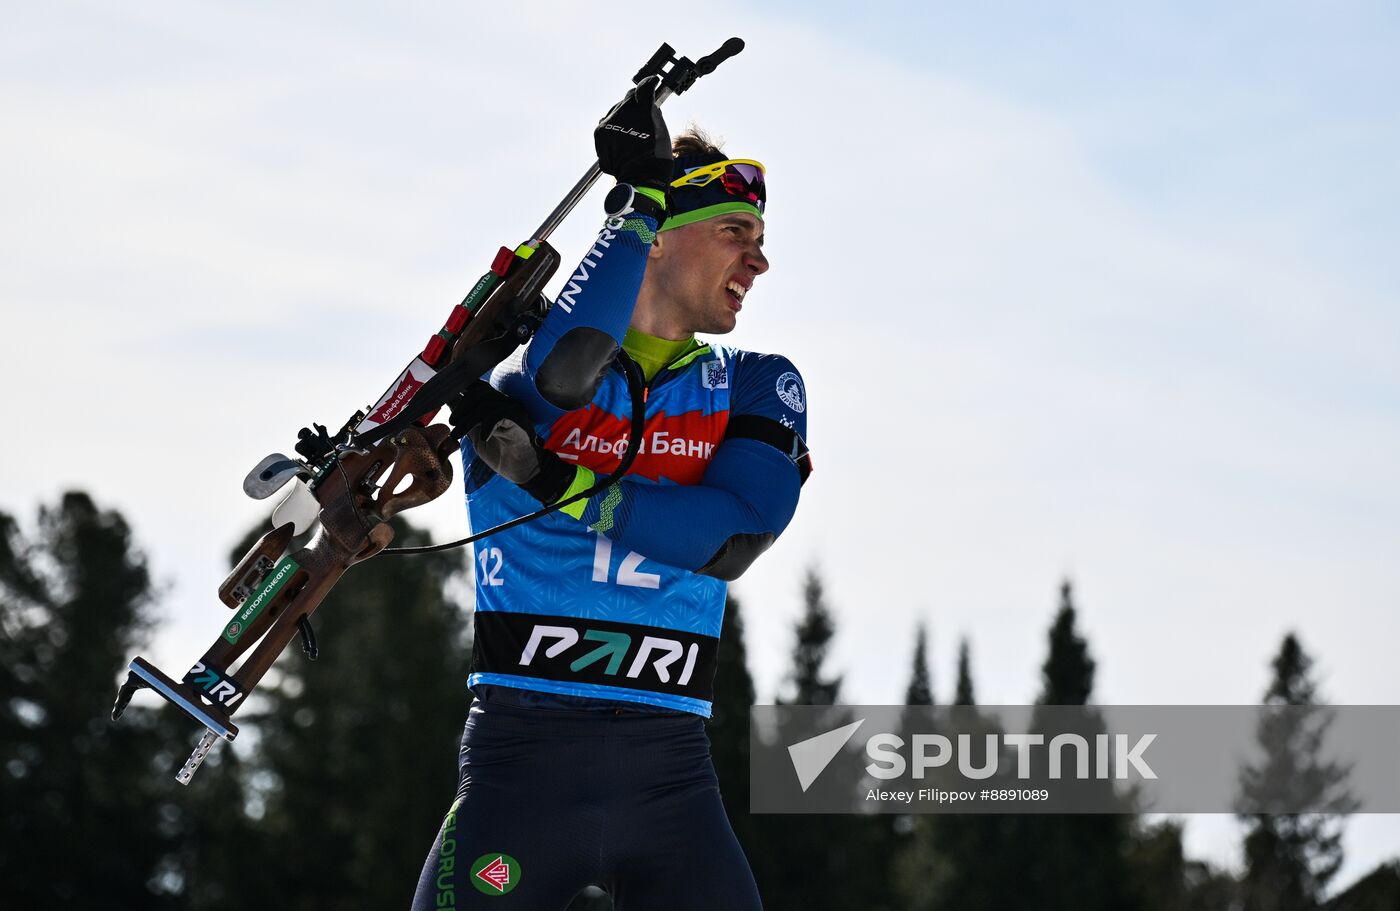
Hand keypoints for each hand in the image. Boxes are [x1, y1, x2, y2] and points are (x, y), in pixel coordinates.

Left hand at [449, 382, 575, 503]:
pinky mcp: (520, 420)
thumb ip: (463, 417)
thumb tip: (445, 401)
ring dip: (468, 420)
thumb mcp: (473, 433)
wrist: (521, 470)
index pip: (476, 385)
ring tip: (457, 435)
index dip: (459, 390)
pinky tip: (483, 438)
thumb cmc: (499, 452)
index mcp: (493, 402)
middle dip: (461, 406)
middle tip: (452, 423)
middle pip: (480, 390)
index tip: (443, 402)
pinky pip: (500, 414)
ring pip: (487, 404)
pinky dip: (487, 425)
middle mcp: (504, 401)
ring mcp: (513, 409)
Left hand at [594, 75, 671, 191]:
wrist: (640, 179)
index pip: (641, 89)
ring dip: (623, 115)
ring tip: (632, 129)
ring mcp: (607, 124)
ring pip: (615, 112)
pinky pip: (607, 125)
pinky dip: (615, 128)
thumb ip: (652, 110)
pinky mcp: (599, 135)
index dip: (647, 86)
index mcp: (639, 109)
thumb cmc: (656, 157)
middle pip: (626, 100)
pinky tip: (624, 138)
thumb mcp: (662, 129)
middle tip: (642, 112)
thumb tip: (647, 99)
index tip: (651, 84)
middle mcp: (620, 113)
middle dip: (634, 104)